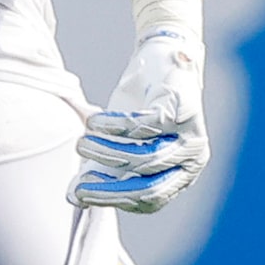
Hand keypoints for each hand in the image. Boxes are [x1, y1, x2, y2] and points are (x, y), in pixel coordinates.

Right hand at [74, 27, 206, 212]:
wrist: (159, 63)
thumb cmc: (138, 109)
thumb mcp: (118, 145)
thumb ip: (100, 172)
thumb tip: (74, 198)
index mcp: (178, 175)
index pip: (149, 202)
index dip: (113, 200)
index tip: (82, 192)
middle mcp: (191, 159)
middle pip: (150, 187)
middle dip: (109, 188)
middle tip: (80, 180)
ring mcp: (190, 136)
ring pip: (147, 159)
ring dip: (106, 152)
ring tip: (82, 142)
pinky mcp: (181, 110)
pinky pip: (146, 127)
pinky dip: (114, 127)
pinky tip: (94, 122)